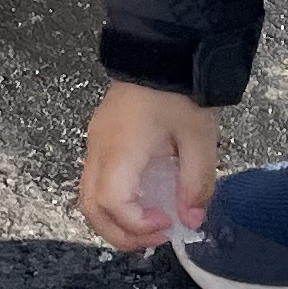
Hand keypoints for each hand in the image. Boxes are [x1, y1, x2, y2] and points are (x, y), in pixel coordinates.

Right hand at [78, 82, 222, 252]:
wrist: (160, 50)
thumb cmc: (179, 91)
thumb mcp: (199, 138)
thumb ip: (196, 184)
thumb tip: (190, 222)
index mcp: (121, 149)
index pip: (112, 203)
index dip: (137, 225)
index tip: (168, 224)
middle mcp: (99, 148)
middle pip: (90, 207)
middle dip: (120, 234)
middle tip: (156, 238)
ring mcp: (95, 142)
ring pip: (88, 196)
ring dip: (115, 220)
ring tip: (150, 224)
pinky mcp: (100, 137)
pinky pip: (95, 180)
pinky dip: (114, 202)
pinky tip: (143, 200)